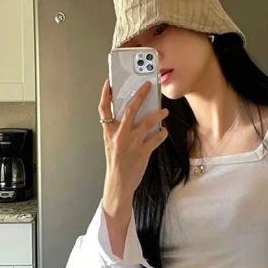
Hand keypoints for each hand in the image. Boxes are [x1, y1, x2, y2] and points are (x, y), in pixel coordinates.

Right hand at [99, 77, 168, 199]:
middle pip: (130, 109)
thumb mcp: (111, 144)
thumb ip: (118, 130)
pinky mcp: (143, 152)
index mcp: (109, 132)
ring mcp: (131, 143)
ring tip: (164, 111)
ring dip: (158, 114)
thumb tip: (131, 116)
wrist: (118, 183)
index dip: (105, 95)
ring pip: (147, 122)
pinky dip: (162, 134)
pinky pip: (156, 139)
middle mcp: (119, 135)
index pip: (103, 109)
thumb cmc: (116, 163)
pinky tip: (164, 131)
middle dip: (140, 95)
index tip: (109, 83)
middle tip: (148, 85)